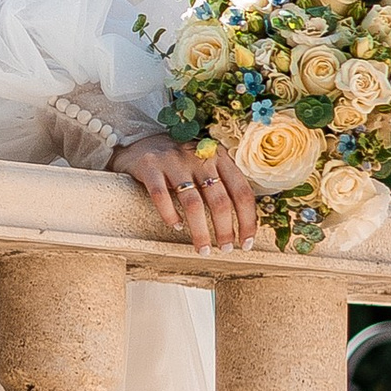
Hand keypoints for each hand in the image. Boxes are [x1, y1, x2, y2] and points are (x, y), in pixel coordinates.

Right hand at [117, 134, 260, 255]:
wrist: (141, 140)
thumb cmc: (181, 161)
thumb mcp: (207, 164)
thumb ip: (225, 183)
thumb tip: (244, 224)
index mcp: (219, 157)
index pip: (242, 192)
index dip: (248, 221)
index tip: (246, 243)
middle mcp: (199, 157)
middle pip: (219, 201)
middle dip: (225, 231)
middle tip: (225, 250)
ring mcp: (174, 161)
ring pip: (193, 203)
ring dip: (200, 231)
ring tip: (203, 249)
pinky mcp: (150, 166)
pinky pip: (161, 196)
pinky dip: (170, 215)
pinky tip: (176, 226)